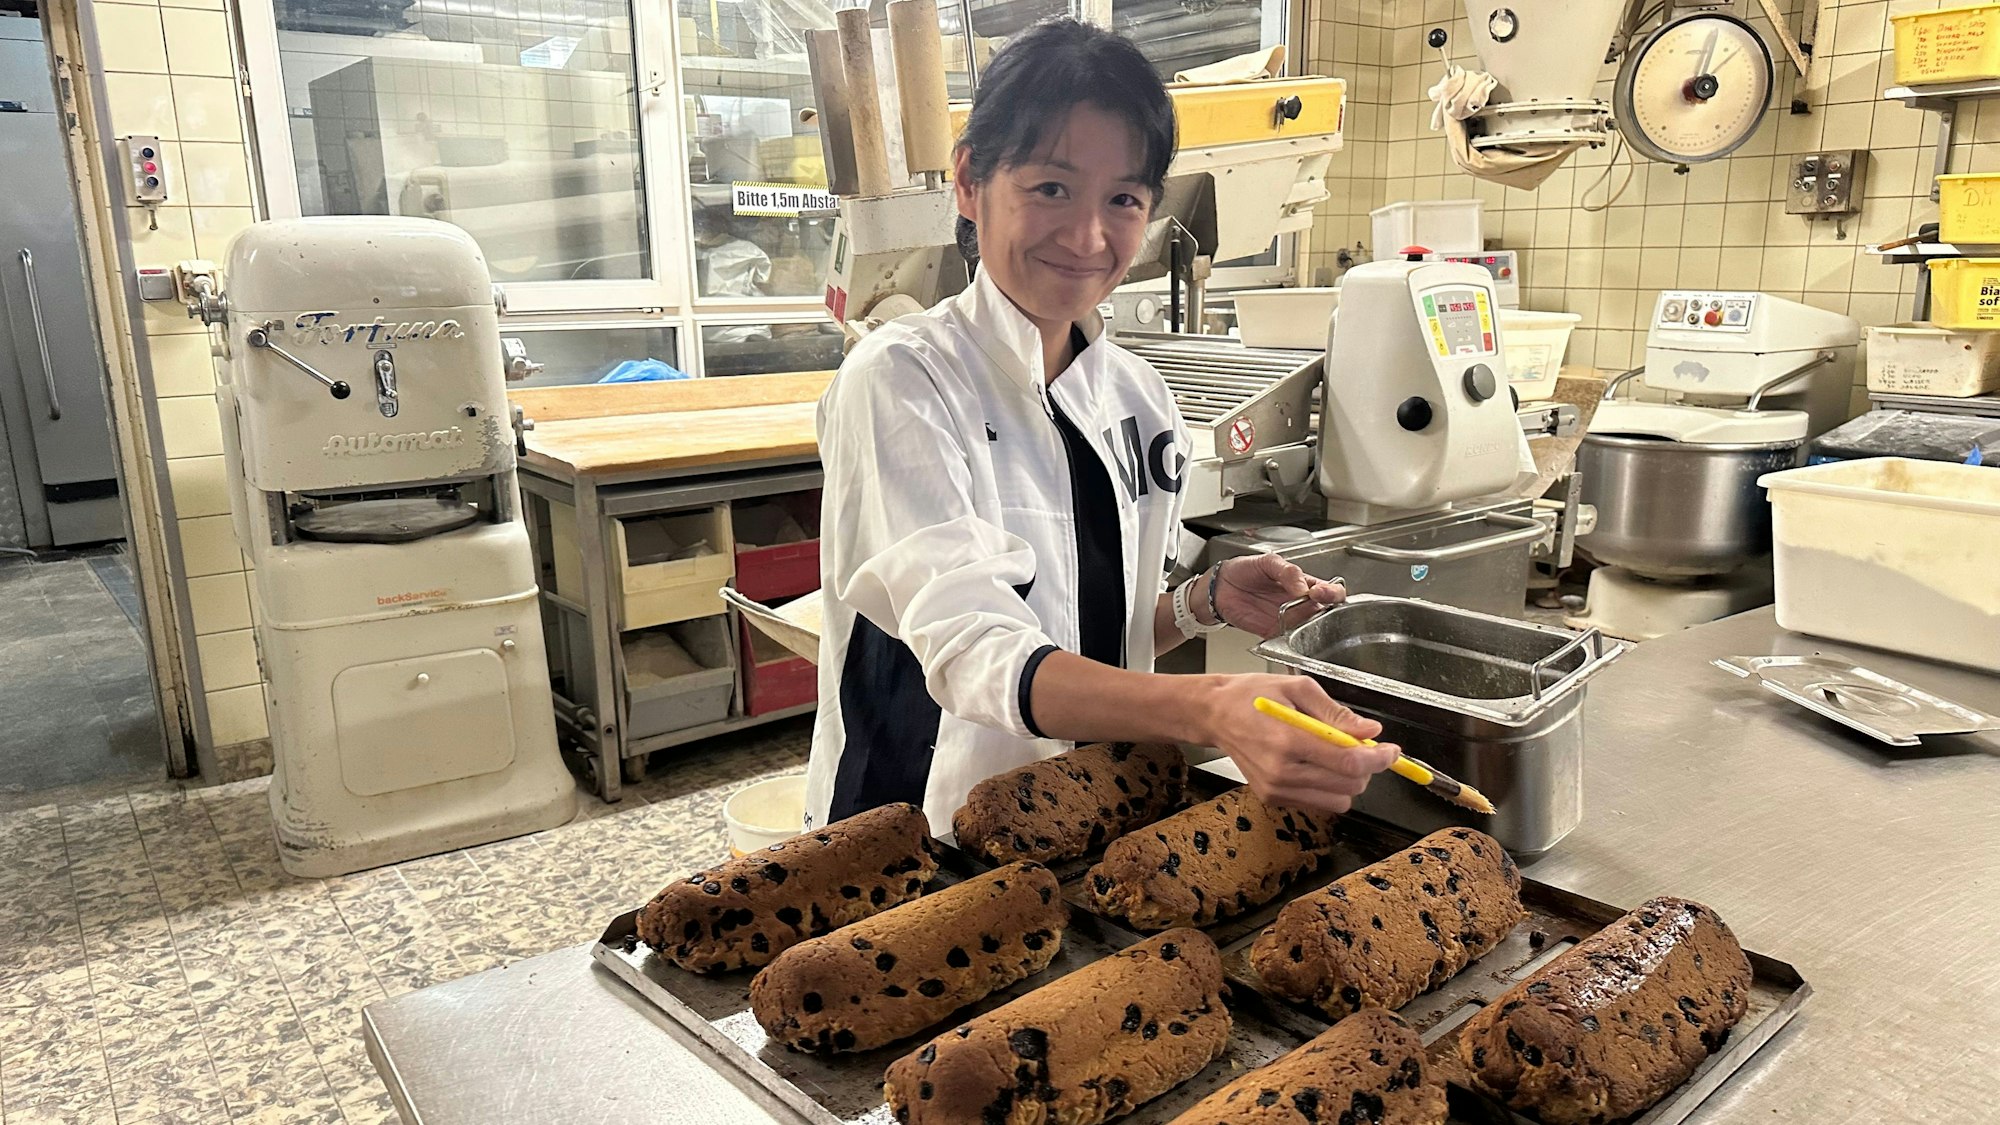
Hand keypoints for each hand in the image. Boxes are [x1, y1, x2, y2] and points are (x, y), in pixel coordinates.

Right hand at [1194, 673, 1397, 814]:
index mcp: (1287, 740)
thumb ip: (1336, 713)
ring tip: (1335, 756)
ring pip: (1338, 801)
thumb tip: (1369, 731)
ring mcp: (1276, 789)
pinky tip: (1316, 765)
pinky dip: (1328, 787)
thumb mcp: (1298, 689)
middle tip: (1360, 746)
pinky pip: (1318, 803)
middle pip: (1349, 786)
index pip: (1348, 762)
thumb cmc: (1252, 695)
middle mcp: (1281, 772)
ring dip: (1347, 781)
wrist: (1213, 715)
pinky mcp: (1272, 798)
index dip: (1378, 759)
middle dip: (1365, 768)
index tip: (1392, 752)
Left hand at [1210, 554, 1346, 638]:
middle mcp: (1302, 604)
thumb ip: (1287, 571)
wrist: (1221, 586)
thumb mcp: (1267, 562)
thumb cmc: (1246, 570)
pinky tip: (1293, 644)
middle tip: (1314, 607)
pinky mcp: (1275, 633)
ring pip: (1311, 631)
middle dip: (1327, 614)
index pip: (1331, 590)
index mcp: (1305, 584)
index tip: (1318, 592)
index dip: (1331, 593)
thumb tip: (1302, 586)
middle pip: (1327, 614)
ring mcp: (1290, 620)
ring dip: (1312, 631)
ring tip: (1303, 624)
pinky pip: (1290, 643)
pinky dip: (1293, 648)